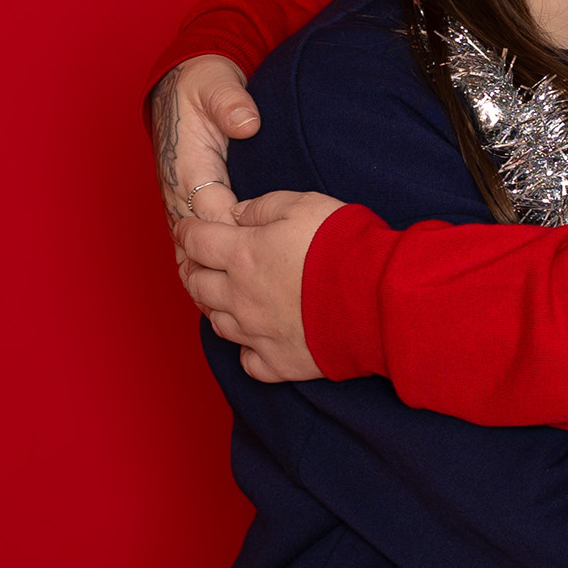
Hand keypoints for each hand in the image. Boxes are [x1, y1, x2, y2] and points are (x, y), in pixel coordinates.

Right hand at [153, 55, 258, 309]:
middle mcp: (180, 194)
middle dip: (226, 274)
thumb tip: (247, 123)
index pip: (213, 213)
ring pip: (189, 257)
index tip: (266, 252)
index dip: (238, 236)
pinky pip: (191, 252)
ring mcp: (181, 205)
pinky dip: (205, 276)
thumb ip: (231, 105)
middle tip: (262, 297)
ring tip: (246, 310)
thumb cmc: (202, 90)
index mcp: (189, 170)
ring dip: (212, 283)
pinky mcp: (188, 210)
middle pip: (197, 248)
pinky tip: (228, 300)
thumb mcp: (216, 88)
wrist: (180, 87)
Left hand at [188, 189, 344, 380]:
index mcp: (243, 254)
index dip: (187, 231)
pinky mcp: (279, 362)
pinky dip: (247, 350)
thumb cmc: (345, 246)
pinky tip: (256, 338)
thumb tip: (236, 215)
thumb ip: (262, 207)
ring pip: (217, 324)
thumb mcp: (304, 205)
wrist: (379, 299)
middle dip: (194, 270)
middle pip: (198, 285)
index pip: (196, 241)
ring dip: (217, 307)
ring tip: (227, 297)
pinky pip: (248, 362)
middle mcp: (241, 297)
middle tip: (200, 263)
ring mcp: (257, 334)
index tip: (187, 228)